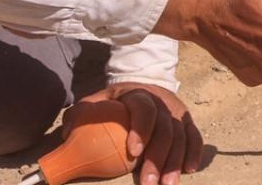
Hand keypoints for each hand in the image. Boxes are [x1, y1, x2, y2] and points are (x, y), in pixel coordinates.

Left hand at [62, 83, 200, 184]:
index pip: (144, 109)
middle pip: (165, 129)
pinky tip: (188, 170)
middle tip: (149, 183)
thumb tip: (66, 137)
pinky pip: (194, 136)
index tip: (133, 152)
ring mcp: (176, 110)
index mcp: (138, 94)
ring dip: (175, 162)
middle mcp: (161, 101)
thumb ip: (80, 115)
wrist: (140, 85)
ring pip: (181, 136)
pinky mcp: (186, 119)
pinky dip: (194, 152)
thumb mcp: (95, 101)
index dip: (141, 129)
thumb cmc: (114, 101)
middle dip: (158, 158)